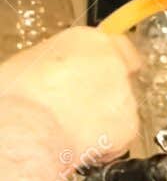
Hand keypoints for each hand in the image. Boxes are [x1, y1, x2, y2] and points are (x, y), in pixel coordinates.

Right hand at [0, 27, 141, 164]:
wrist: (32, 127)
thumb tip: (64, 71)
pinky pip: (120, 134)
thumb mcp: (36, 60)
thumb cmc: (23, 93)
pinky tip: (81, 138)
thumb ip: (64, 62)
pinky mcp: (130, 126)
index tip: (109, 68)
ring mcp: (126, 97)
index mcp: (91, 42)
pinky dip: (106, 139)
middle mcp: (115, 66)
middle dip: (104, 92)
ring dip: (104, 116)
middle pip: (119, 80)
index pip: (121, 46)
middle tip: (77, 104)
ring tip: (72, 124)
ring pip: (120, 108)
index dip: (114, 60)